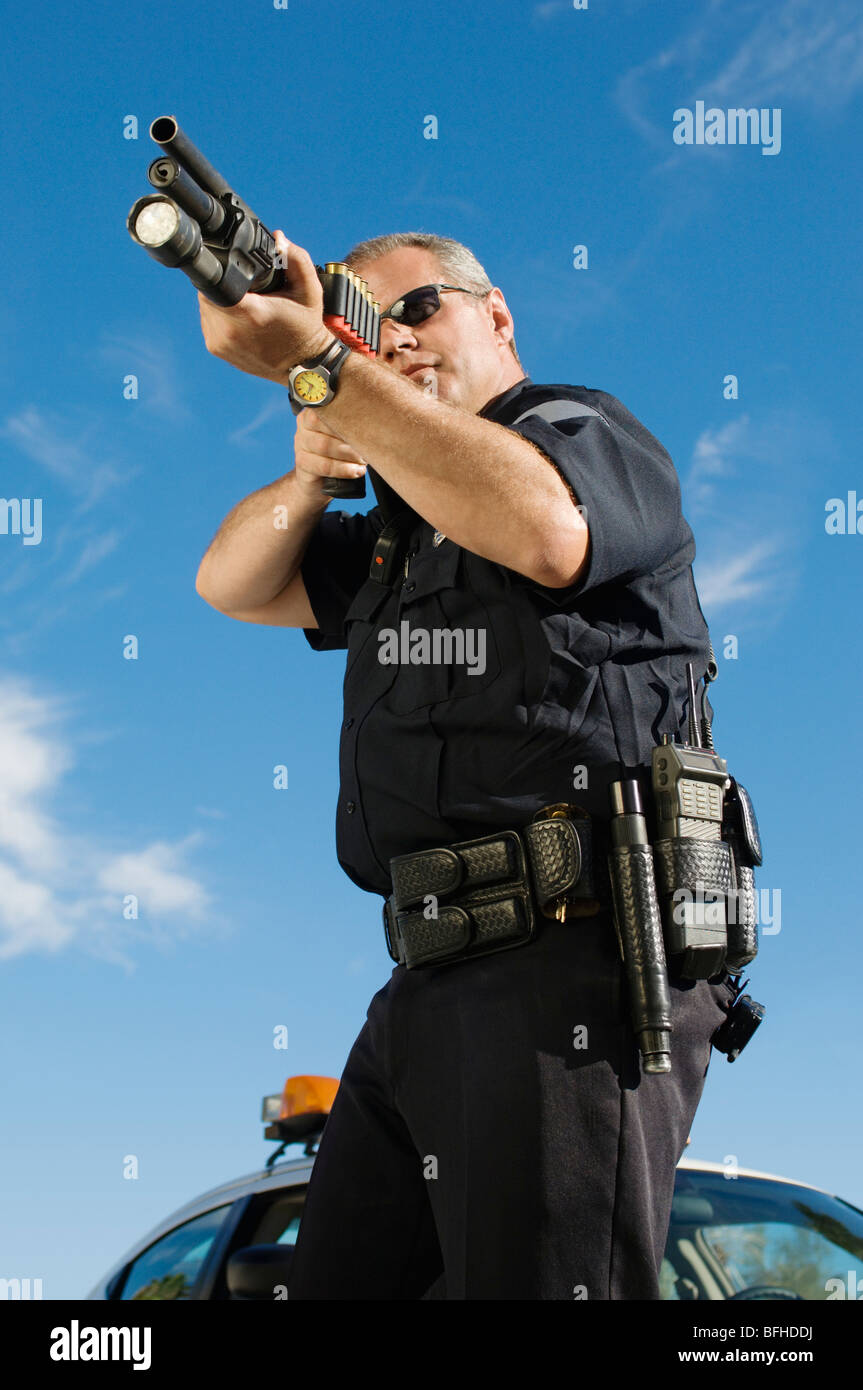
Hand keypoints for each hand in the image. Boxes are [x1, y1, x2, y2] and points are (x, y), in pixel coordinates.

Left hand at [197, 231, 332, 382]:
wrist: (304, 367)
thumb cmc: (306, 328)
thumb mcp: (310, 290)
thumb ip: (297, 258)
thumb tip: (277, 238)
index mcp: (250, 313)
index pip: (214, 280)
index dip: (219, 269)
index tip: (233, 268)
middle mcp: (229, 330)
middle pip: (206, 291)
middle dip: (220, 282)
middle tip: (243, 285)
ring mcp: (220, 342)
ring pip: (204, 305)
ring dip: (218, 298)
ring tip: (243, 300)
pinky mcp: (216, 349)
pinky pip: (207, 321)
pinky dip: (219, 314)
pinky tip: (239, 315)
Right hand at [294, 409, 367, 497]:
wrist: (320, 482)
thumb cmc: (339, 454)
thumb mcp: (345, 436)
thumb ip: (352, 424)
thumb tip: (377, 418)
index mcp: (314, 412)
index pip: (328, 406)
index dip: (349, 416)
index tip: (366, 425)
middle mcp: (304, 425)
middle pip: (325, 424)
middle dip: (350, 436)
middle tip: (367, 447)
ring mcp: (300, 444)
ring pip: (324, 445)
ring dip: (348, 454)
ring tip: (362, 461)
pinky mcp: (302, 463)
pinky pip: (323, 465)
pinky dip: (343, 469)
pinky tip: (355, 471)